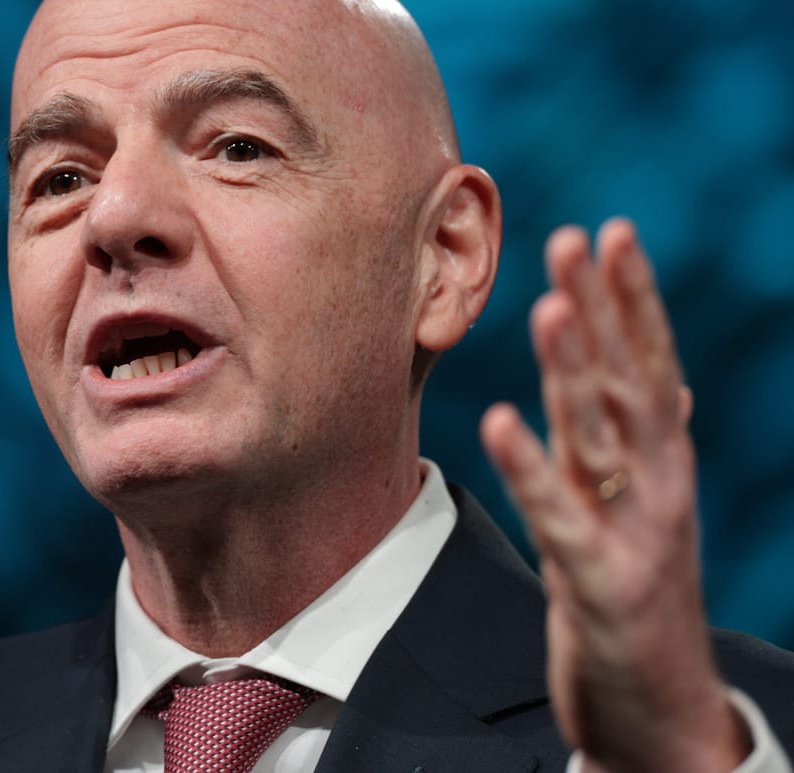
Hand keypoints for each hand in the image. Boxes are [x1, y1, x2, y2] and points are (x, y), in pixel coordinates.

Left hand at [479, 219, 748, 771]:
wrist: (662, 711)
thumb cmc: (644, 598)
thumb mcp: (646, 512)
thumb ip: (646, 444)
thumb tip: (675, 385)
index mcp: (662, 464)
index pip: (648, 365)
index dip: (633, 300)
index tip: (612, 233)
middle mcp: (657, 485)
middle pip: (628, 381)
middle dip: (605, 308)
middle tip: (578, 239)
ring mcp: (635, 532)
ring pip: (603, 435)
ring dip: (576, 368)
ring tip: (551, 305)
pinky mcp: (602, 584)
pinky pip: (559, 516)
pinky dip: (531, 467)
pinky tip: (500, 421)